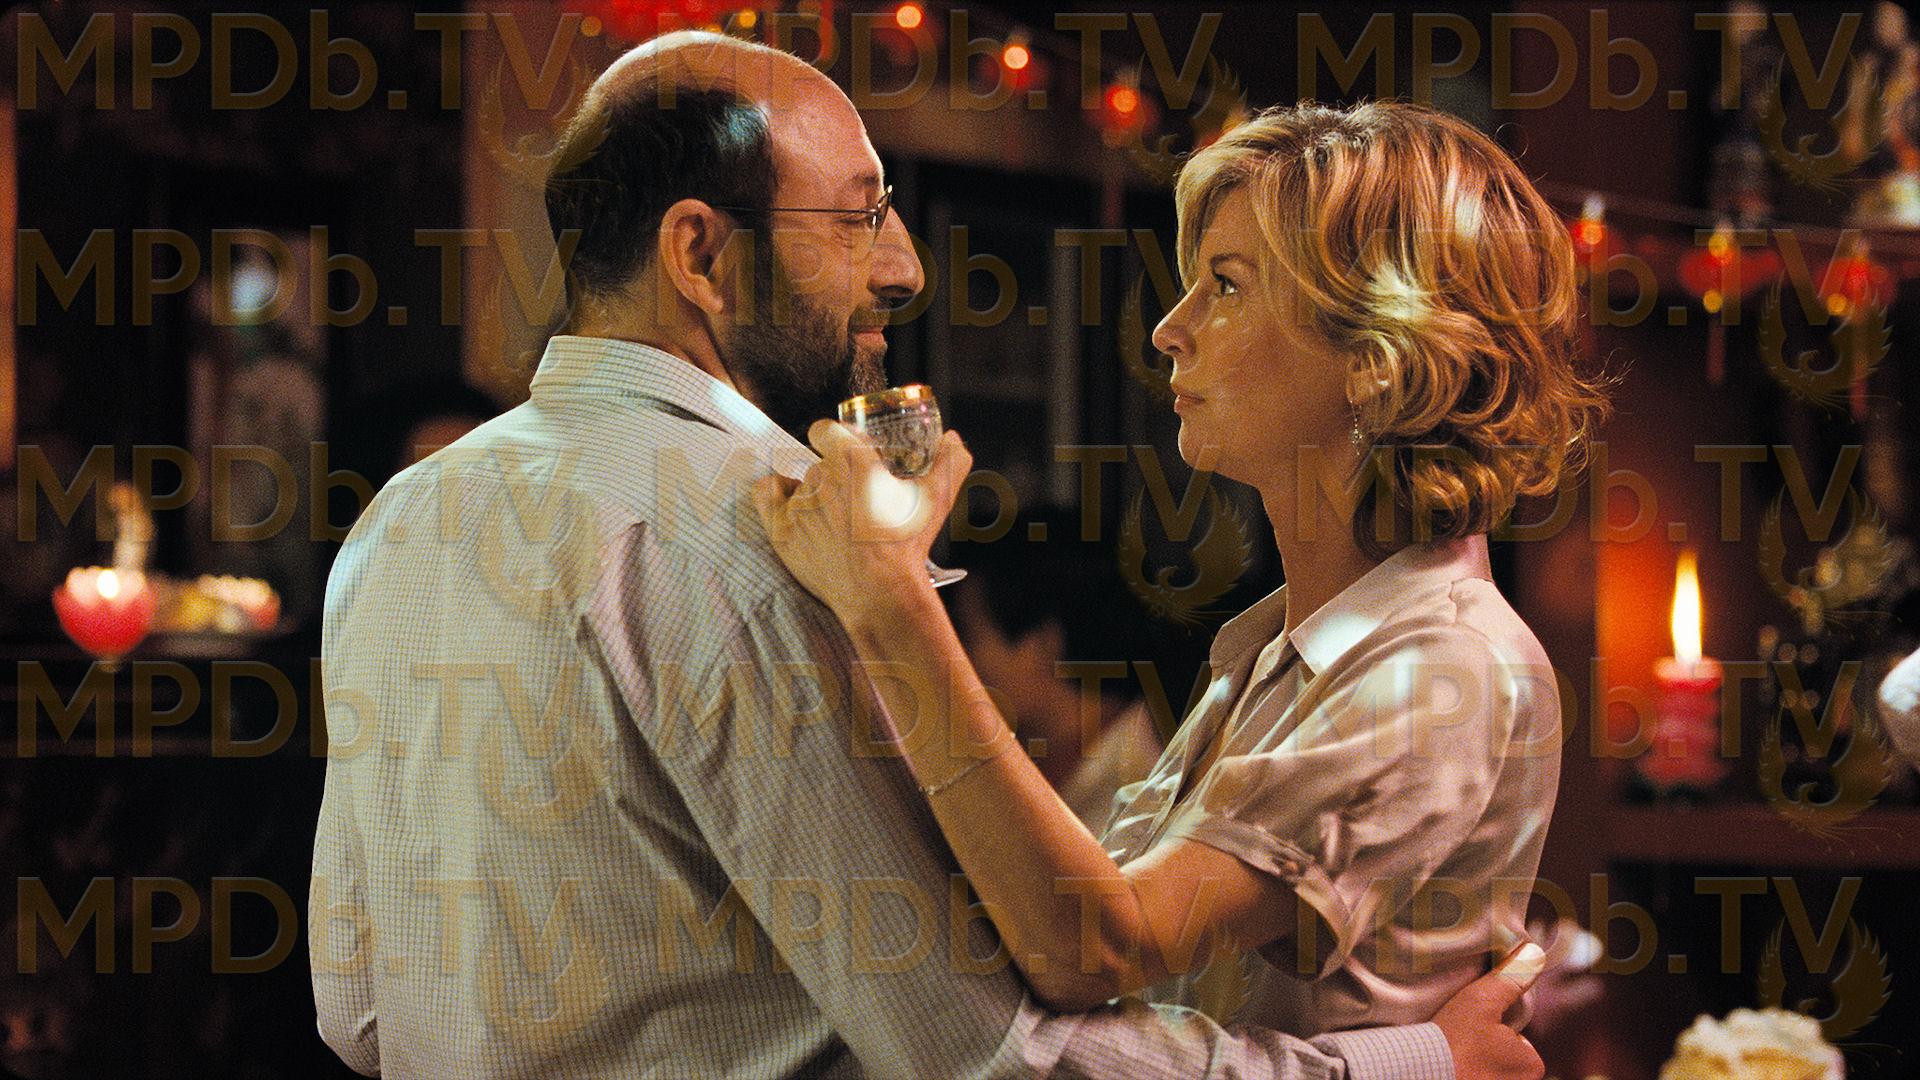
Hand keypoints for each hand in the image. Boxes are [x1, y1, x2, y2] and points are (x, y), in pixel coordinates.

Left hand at [751, 419, 970, 623]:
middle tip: (855, 501)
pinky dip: (777, 493)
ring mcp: (798, 506)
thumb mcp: (937, 500)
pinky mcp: (781, 531)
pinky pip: (767, 494)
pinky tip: (793, 502)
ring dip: (816, 495)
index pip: (824, 430)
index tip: (850, 454)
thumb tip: (954, 439)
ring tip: (837, 521)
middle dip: (835, 477)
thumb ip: (951, 463)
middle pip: (818, 464)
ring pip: (801, 485)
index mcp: (852, 462)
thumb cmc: (908, 546)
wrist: (880, 594)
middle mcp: (820, 479)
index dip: (835, 439)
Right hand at [1432, 943, 1545, 1079]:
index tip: (1472, 1029)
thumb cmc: (1454, 1042)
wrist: (1418, 1075)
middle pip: (1504, 1059)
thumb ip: (1509, 979)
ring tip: (1451, 1055)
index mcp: (1532, 1065)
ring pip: (1490, 1072)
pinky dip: (1463, 1075)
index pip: (1518, 1040)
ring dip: (1476, 1066)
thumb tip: (1534, 953)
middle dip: (1487, 1051)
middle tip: (1460, 1042)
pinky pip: (1475, 1079)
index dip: (1494, 1029)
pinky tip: (1449, 1068)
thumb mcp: (1481, 1001)